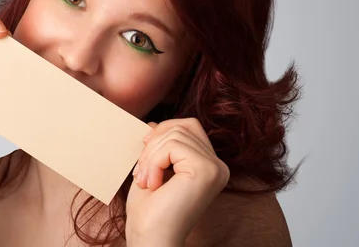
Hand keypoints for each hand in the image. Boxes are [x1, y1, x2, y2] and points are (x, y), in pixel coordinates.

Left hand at [126, 118, 229, 245]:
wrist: (150, 238)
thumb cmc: (149, 209)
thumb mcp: (154, 167)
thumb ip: (159, 145)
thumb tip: (154, 123)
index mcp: (209, 165)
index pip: (187, 127)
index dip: (161, 134)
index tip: (144, 158)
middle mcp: (218, 166)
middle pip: (183, 126)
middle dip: (154, 143)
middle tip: (140, 172)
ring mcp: (215, 168)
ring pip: (175, 134)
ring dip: (150, 156)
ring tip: (144, 181)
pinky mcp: (206, 170)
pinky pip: (173, 145)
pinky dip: (154, 161)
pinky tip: (152, 184)